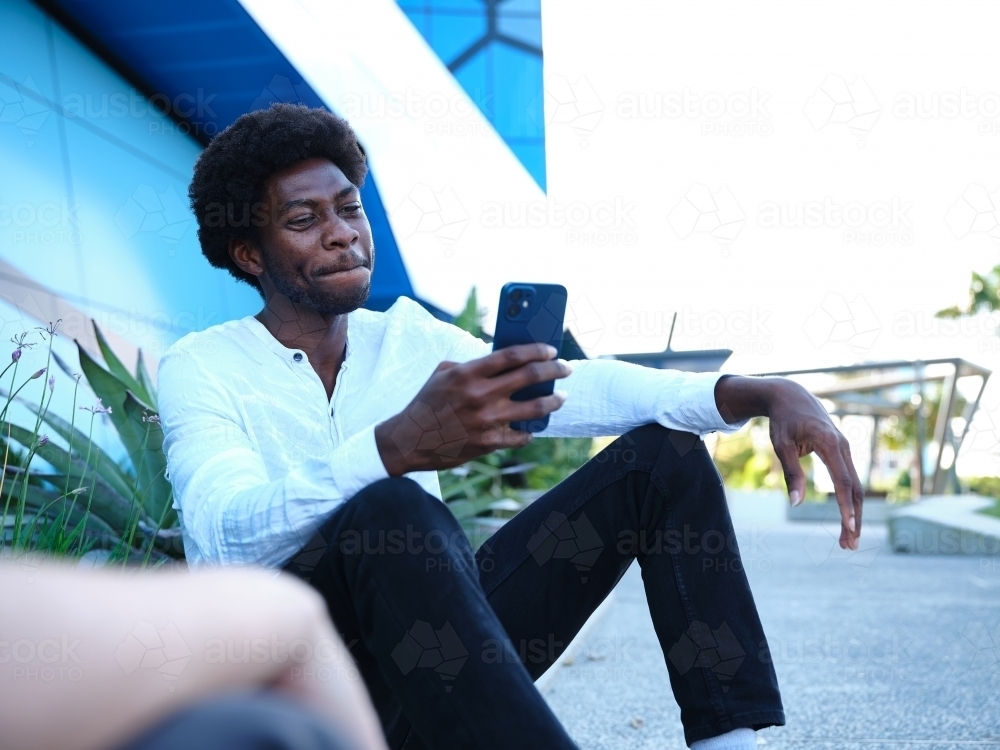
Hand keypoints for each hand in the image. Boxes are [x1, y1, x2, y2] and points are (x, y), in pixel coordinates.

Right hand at [375, 343, 571, 474]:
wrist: (409, 440)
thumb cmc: (427, 402)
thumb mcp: (443, 374)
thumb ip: (472, 365)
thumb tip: (503, 361)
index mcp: (468, 373)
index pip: (512, 355)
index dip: (537, 350)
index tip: (551, 350)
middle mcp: (480, 395)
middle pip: (530, 377)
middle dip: (554, 371)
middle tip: (565, 369)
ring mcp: (486, 420)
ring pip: (534, 408)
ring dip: (553, 401)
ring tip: (561, 397)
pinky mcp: (488, 442)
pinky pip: (521, 435)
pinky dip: (530, 431)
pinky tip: (533, 427)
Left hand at [715, 376, 862, 550]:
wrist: (790, 396)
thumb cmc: (782, 421)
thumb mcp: (781, 445)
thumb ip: (791, 474)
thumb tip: (796, 504)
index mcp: (829, 443)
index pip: (842, 481)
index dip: (846, 506)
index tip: (848, 528)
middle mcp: (843, 446)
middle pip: (855, 489)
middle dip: (853, 518)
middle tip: (848, 546)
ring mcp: (846, 448)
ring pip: (855, 486)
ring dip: (853, 513)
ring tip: (847, 540)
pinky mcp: (843, 451)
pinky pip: (850, 479)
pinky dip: (849, 500)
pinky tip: (846, 518)